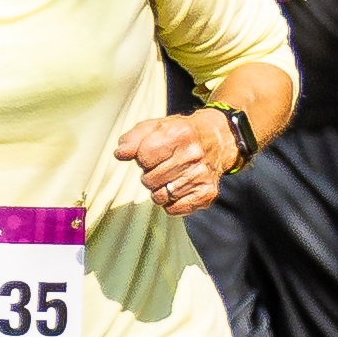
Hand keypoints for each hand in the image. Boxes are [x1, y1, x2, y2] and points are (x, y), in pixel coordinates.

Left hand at [114, 110, 230, 213]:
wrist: (217, 139)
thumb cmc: (180, 133)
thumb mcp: (154, 127)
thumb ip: (132, 139)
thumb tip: (120, 154)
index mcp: (178, 135)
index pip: (143, 157)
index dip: (142, 158)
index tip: (151, 153)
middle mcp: (193, 155)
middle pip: (150, 180)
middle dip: (149, 174)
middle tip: (161, 166)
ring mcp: (202, 175)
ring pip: (160, 196)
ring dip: (159, 189)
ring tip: (170, 176)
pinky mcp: (207, 193)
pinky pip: (174, 209)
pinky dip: (170, 203)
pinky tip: (177, 188)